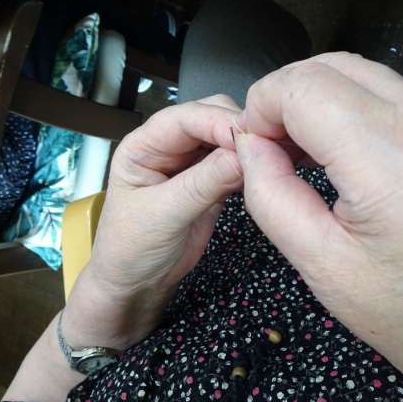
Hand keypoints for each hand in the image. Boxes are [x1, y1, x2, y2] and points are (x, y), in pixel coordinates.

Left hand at [64, 95, 241, 349]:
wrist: (138, 284)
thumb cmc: (132, 250)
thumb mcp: (164, 215)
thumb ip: (203, 184)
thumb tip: (244, 157)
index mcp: (143, 145)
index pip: (184, 119)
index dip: (217, 122)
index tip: (248, 137)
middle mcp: (168, 146)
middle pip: (209, 117)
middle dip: (236, 129)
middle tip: (265, 148)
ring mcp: (191, 162)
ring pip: (226, 138)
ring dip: (247, 146)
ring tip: (270, 159)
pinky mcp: (211, 181)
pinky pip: (235, 163)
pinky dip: (250, 166)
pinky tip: (263, 173)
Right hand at [234, 52, 402, 401]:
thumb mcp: (321, 265)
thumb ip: (270, 196)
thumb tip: (250, 145)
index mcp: (395, 166)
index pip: (304, 87)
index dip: (263, 105)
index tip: (255, 143)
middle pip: (331, 66)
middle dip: (287, 98)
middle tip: (275, 146)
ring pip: (364, 73)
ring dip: (322, 101)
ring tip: (310, 151)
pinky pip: (397, 94)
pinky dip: (359, 111)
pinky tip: (353, 153)